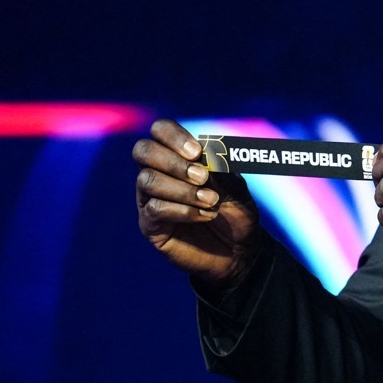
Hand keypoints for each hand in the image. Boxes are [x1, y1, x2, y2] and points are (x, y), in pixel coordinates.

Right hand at [133, 118, 263, 286]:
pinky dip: (183, 210)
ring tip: (212, 201)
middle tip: (202, 176)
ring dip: (182, 189)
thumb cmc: (237, 213)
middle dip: (173, 161)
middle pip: (143, 150)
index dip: (174, 136)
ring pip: (147, 180)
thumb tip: (204, 159)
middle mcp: (160, 173)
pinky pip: (155, 209)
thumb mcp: (237, 188)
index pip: (160, 131)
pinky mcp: (150, 225)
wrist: (240, 251)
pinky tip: (205, 216)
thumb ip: (221, 171)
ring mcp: (151, 199)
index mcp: (179, 156)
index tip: (198, 152)